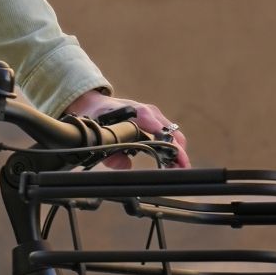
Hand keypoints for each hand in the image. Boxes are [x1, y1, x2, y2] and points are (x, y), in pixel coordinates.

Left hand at [62, 90, 190, 168]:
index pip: (162, 132)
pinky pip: (169, 133)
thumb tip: (126, 166)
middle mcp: (150, 112)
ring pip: (174, 134)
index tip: (180, 163)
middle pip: (174, 134)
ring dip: (177, 151)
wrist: (95, 103)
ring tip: (175, 169)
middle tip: (180, 172)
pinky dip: (172, 146)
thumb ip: (110, 154)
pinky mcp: (154, 118)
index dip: (173, 149)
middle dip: (180, 154)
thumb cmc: (97, 116)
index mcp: (139, 114)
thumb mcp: (99, 133)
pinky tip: (169, 160)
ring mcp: (154, 114)